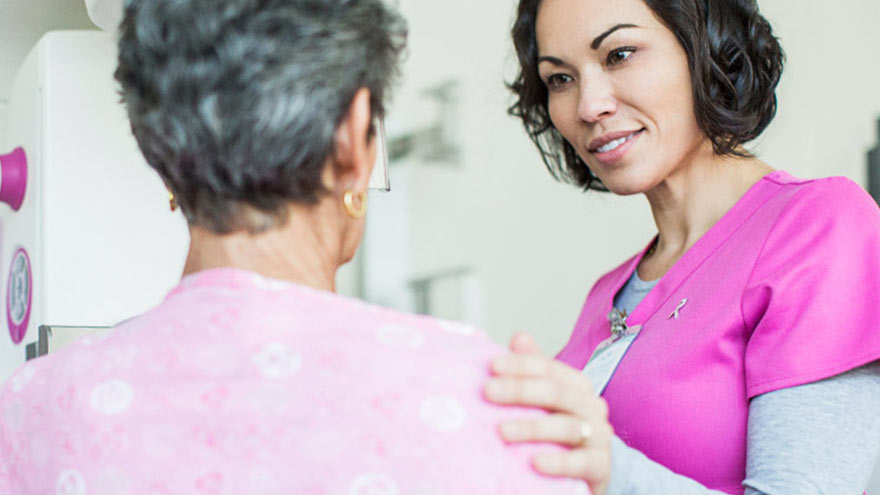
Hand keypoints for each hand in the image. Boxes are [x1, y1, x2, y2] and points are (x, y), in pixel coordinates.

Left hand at [483, 333, 612, 494]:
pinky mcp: (600, 465)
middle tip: (488, 391)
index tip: (492, 365)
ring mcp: (599, 435)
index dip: (522, 364)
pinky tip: (535, 463)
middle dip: (521, 390)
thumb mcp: (547, 397)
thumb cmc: (562, 426)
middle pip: (557, 393)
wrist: (592, 465)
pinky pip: (581, 462)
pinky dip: (558, 462)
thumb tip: (519, 337)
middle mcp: (591, 406)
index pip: (550, 369)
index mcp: (578, 385)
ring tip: (502, 431)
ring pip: (567, 427)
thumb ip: (533, 369)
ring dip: (533, 428)